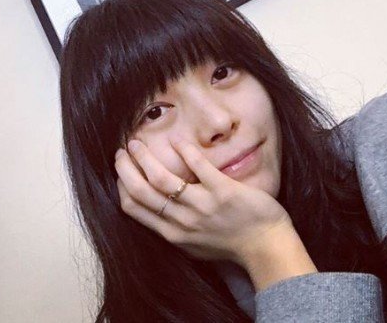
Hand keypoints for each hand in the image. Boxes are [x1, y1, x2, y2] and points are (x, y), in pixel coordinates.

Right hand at [114, 139, 293, 268]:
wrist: (266, 248)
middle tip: (122, 151)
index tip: (121, 169)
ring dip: (145, 157)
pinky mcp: (223, 191)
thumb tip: (154, 207)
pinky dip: (184, 151)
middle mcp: (182, 221)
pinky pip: (198, 166)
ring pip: (162, 179)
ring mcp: (202, 206)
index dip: (121, 185)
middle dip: (126, 168)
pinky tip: (176, 139)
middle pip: (141, 192)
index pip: (133, 207)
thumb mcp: (192, 244)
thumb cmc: (229, 245)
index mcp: (172, 233)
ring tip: (137, 142)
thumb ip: (172, 226)